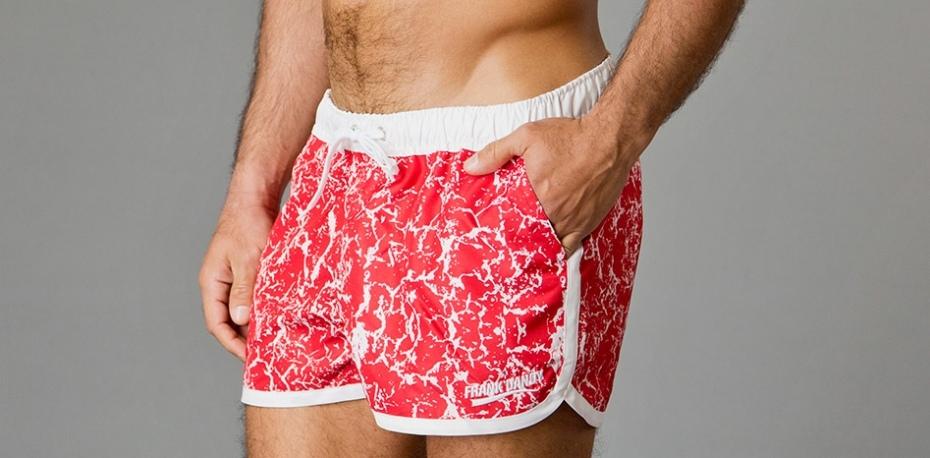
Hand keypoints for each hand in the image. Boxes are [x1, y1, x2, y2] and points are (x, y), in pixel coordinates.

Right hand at [198, 204, 274, 360]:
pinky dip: (262, 310)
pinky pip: (251, 298)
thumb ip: (244, 289)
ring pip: (241, 311)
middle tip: (266, 354)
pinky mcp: (247, 273)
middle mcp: (219, 284)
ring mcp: (233, 279)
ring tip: (273, 340)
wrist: (256, 198)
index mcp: (212, 282)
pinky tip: (278, 317)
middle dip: (244, 339)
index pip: (216, 324)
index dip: (232, 344)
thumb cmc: (249, 223)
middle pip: (228, 321)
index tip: (251, 358)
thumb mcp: (248, 259)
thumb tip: (240, 320)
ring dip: (254, 325)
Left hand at [462, 115, 643, 256]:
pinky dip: (561, 248)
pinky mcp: (590, 223)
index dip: (502, 230)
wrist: (610, 139)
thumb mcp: (527, 136)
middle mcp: (557, 214)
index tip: (491, 236)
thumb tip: (470, 166)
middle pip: (532, 236)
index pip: (513, 224)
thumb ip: (496, 152)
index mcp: (538, 196)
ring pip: (551, 244)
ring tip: (526, 246)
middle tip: (507, 243)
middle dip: (520, 239)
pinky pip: (572, 245)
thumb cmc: (571, 137)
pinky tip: (551, 247)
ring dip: (539, 244)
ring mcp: (575, 222)